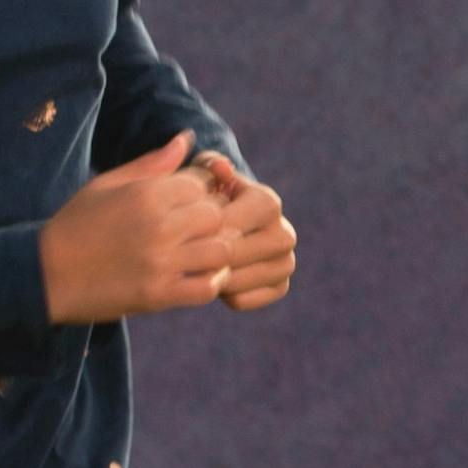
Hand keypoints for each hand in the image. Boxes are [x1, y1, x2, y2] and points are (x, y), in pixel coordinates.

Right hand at [40, 136, 287, 327]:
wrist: (44, 275)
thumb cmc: (76, 224)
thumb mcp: (107, 184)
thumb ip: (152, 163)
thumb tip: (186, 138)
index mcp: (147, 194)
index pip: (203, 182)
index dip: (200, 190)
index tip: (188, 201)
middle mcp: (159, 226)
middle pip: (217, 215)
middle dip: (211, 219)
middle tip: (195, 228)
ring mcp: (161, 263)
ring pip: (222, 251)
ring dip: (216, 251)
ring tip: (199, 252)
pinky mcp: (159, 295)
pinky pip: (208, 288)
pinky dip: (209, 282)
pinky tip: (195, 275)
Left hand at [191, 146, 299, 313]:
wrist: (219, 229)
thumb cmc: (203, 200)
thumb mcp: (200, 178)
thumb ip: (205, 168)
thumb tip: (220, 168)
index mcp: (268, 203)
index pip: (236, 220)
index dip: (207, 228)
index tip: (183, 232)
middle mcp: (284, 233)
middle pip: (237, 253)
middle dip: (207, 256)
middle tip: (182, 257)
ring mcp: (285, 262)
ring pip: (241, 280)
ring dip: (213, 277)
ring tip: (193, 268)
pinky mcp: (280, 287)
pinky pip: (244, 300)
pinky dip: (222, 294)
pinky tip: (209, 281)